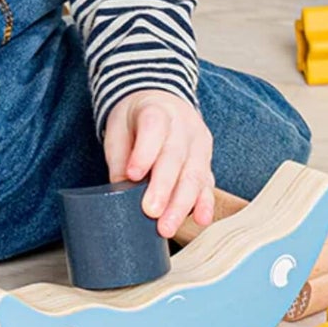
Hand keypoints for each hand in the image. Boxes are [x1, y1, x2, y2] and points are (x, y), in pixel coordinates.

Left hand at [102, 89, 215, 238]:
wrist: (163, 100)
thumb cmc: (137, 119)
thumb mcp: (119, 128)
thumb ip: (119, 158)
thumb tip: (119, 191)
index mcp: (157, 111)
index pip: (153, 129)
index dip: (144, 153)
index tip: (133, 175)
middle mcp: (183, 126)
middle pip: (175, 157)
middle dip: (164, 188)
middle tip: (151, 212)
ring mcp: (199, 144)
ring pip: (194, 174)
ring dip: (182, 204)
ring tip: (167, 226)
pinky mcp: (207, 161)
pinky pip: (208, 183)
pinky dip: (205, 203)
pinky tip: (200, 219)